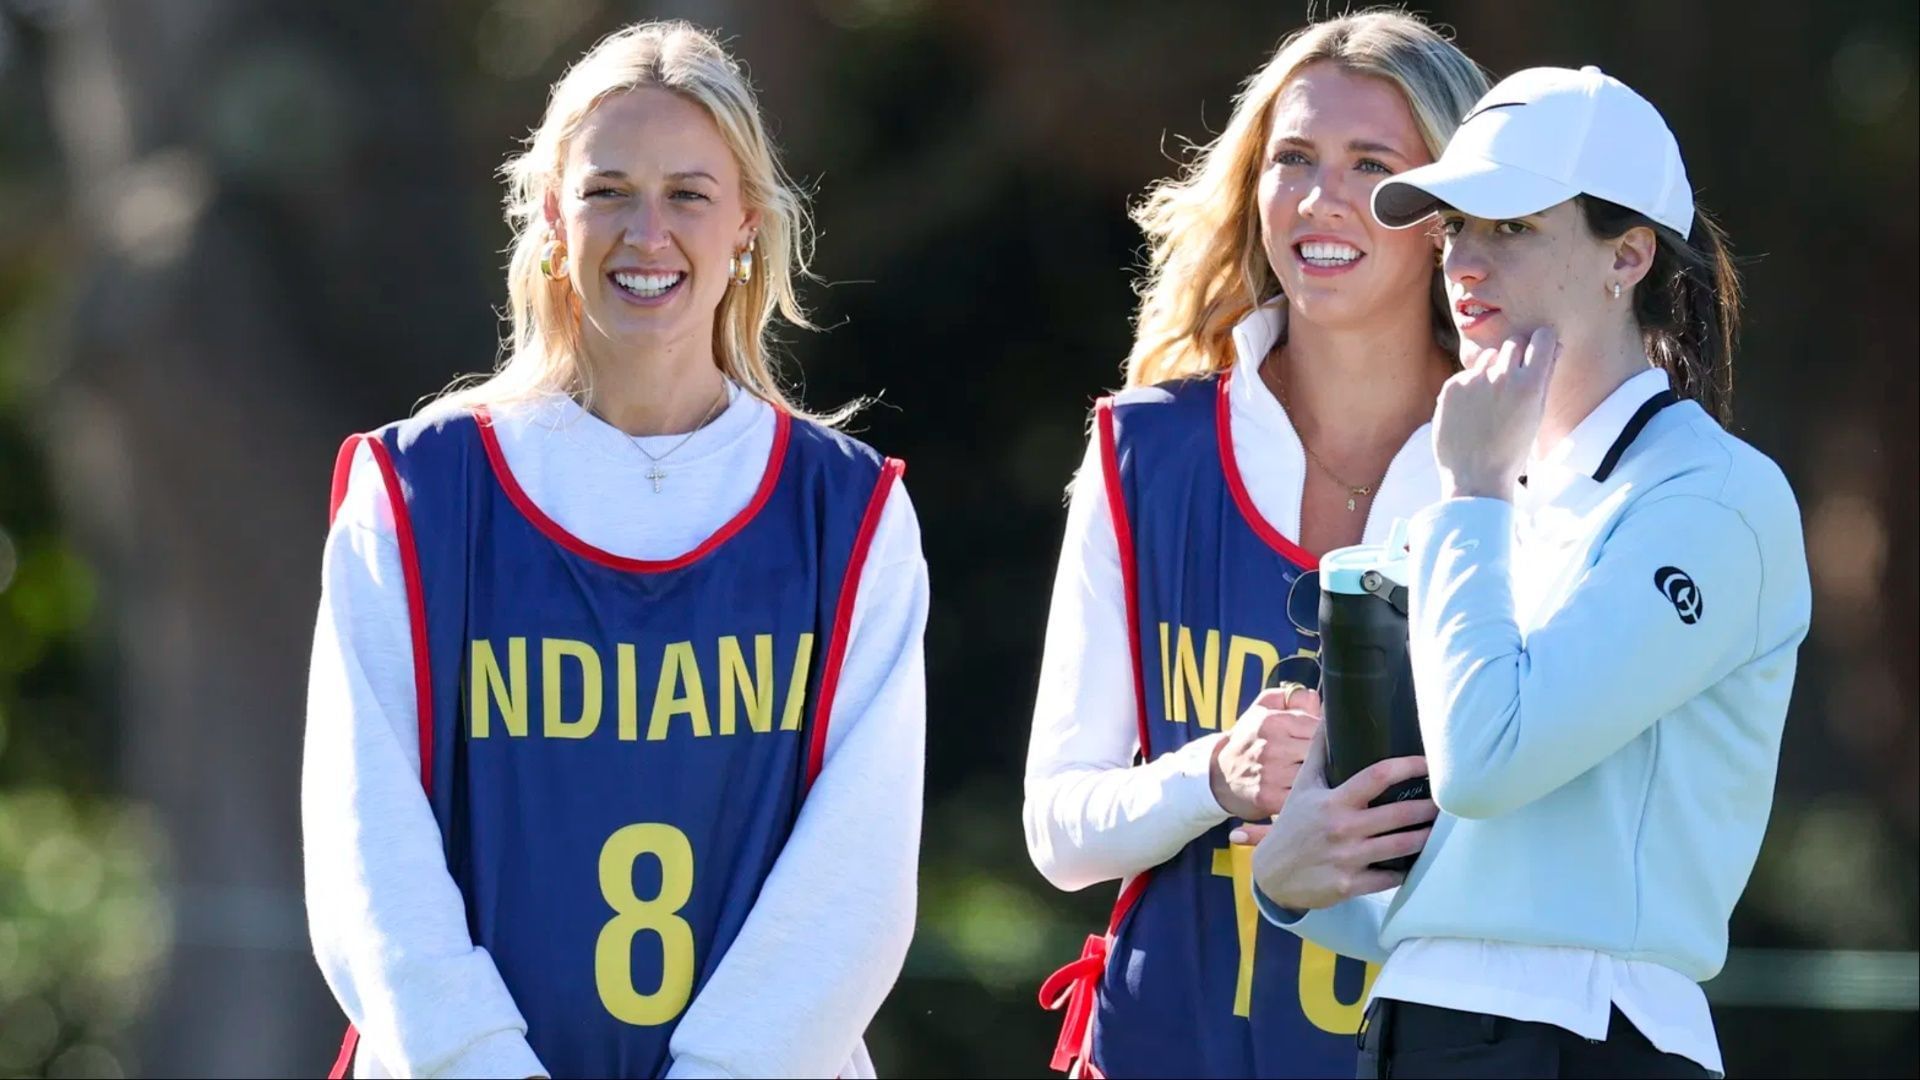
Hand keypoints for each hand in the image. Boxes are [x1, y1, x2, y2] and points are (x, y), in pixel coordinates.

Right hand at [1209, 685, 1319, 819]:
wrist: (1219, 774)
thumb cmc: (1249, 739)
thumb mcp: (1263, 709)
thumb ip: (1291, 697)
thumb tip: (1314, 697)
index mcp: (1272, 721)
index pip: (1318, 726)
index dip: (1325, 735)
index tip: (1323, 740)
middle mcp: (1271, 747)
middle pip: (1318, 752)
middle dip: (1324, 757)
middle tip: (1321, 760)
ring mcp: (1270, 775)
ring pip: (1313, 775)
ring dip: (1317, 777)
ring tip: (1314, 776)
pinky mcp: (1269, 798)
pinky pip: (1301, 795)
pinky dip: (1306, 794)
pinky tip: (1303, 791)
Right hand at [1235, 721, 1437, 910]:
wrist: (1272, 874)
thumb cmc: (1293, 825)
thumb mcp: (1303, 787)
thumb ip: (1320, 751)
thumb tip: (1328, 712)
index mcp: (1333, 801)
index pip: (1377, 776)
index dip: (1407, 766)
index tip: (1428, 764)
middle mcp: (1342, 828)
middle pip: (1399, 813)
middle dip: (1428, 807)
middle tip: (1446, 801)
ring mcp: (1348, 858)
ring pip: (1401, 846)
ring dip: (1425, 836)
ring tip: (1440, 828)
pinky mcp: (1350, 885)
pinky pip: (1390, 877)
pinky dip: (1408, 870)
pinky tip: (1420, 860)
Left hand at [1433, 325, 1559, 499]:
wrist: (1476, 476)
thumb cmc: (1512, 449)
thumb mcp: (1536, 414)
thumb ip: (1544, 377)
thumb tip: (1555, 345)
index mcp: (1531, 384)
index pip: (1542, 337)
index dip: (1541, 342)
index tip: (1539, 349)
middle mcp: (1503, 377)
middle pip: (1514, 343)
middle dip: (1516, 355)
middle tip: (1512, 381)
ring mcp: (1474, 380)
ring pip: (1488, 357)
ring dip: (1491, 370)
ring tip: (1490, 402)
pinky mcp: (1452, 387)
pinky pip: (1466, 374)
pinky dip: (1469, 387)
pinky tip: (1470, 411)